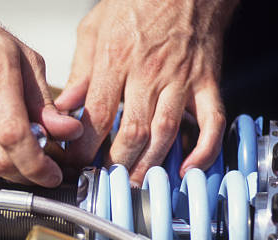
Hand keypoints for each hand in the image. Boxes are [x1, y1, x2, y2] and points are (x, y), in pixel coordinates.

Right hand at [0, 4, 81, 186]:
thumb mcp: (20, 56)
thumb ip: (43, 101)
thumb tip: (67, 130)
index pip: (14, 137)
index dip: (37, 165)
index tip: (52, 174)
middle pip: (0, 161)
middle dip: (28, 173)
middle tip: (42, 168)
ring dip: (9, 167)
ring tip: (18, 150)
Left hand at [56, 0, 235, 184]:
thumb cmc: (140, 0)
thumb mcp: (95, 27)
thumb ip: (80, 70)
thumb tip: (66, 105)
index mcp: (116, 59)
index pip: (96, 115)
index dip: (84, 146)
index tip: (76, 161)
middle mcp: (149, 73)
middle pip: (131, 132)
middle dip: (116, 163)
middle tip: (106, 178)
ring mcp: (181, 79)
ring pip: (165, 133)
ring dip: (150, 164)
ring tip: (136, 182)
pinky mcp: (207, 82)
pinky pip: (212, 122)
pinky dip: (203, 150)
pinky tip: (187, 168)